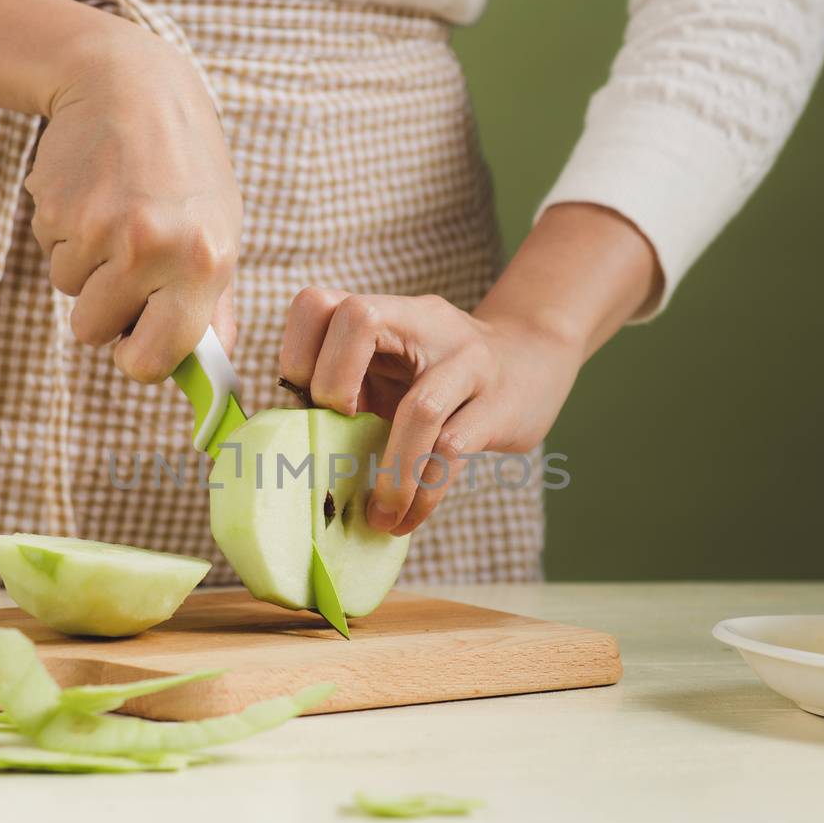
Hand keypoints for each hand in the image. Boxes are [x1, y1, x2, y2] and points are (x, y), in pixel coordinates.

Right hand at [0, 0, 241, 381]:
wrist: (130, 84)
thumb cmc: (185, 169)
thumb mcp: (219, 232)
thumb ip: (210, 307)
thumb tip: (207, 375)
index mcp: (203, 262)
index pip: (153, 360)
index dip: (138, 359)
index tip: (136, 344)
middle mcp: (151, 248)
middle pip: (94, 331)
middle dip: (103, 306)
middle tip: (128, 258)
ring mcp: (98, 227)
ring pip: (68, 292)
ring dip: (84, 265)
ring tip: (114, 213)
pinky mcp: (55, 207)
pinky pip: (51, 252)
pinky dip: (65, 233)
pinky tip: (91, 192)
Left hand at [280, 289, 582, 535]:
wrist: (533, 360)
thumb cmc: (441, 374)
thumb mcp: (393, 365)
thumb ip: (349, 386)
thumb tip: (290, 446)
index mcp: (385, 312)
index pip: (321, 303)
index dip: (299, 354)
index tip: (306, 404)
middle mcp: (424, 323)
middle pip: (359, 318)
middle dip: (332, 386)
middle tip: (333, 440)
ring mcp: (467, 361)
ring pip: (419, 409)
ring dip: (390, 472)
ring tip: (378, 515)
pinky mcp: (498, 405)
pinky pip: (453, 452)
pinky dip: (424, 494)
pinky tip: (408, 519)